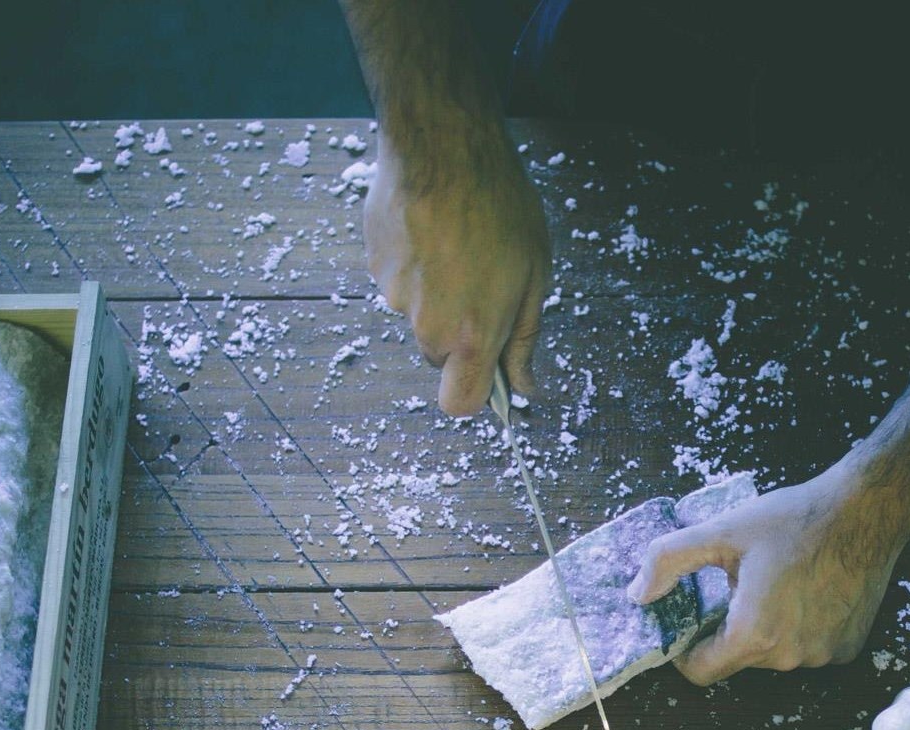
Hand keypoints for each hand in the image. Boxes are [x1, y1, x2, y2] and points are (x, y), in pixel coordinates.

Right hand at [365, 128, 550, 414]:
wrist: (442, 146)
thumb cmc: (499, 208)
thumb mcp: (535, 275)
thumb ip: (524, 338)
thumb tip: (524, 387)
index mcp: (471, 334)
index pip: (458, 404)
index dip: (474, 394)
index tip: (489, 372)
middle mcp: (426, 325)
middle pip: (441, 353)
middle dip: (462, 330)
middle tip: (485, 279)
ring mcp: (395, 296)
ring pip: (420, 313)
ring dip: (439, 290)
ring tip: (459, 242)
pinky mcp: (374, 265)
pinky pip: (400, 280)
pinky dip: (416, 263)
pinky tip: (433, 227)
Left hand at [627, 472, 909, 684]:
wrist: (865, 512)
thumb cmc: (793, 519)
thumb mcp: (721, 531)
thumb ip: (668, 560)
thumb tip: (637, 594)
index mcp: (753, 634)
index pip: (700, 672)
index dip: (685, 650)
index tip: (689, 622)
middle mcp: (788, 657)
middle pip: (737, 660)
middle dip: (728, 630)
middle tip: (738, 586)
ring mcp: (821, 657)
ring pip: (773, 656)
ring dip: (766, 630)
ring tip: (778, 585)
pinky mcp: (846, 650)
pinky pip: (807, 650)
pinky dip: (801, 630)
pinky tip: (809, 593)